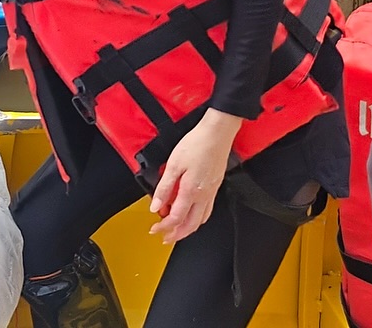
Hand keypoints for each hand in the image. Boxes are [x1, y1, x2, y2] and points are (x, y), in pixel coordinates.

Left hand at [149, 108, 241, 242]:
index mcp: (190, 191)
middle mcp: (203, 195)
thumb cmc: (196, 144)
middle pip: (190, 225)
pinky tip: (193, 214)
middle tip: (165, 237)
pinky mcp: (215, 186)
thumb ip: (164, 187)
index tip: (155, 228)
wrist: (216, 134)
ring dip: (188, 228)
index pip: (176, 218)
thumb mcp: (173, 164)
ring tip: (177, 230)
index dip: (164, 226)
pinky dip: (198, 218)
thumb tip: (156, 205)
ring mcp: (211, 192)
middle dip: (177, 234)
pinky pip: (207, 210)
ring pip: (200, 220)